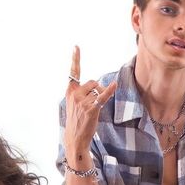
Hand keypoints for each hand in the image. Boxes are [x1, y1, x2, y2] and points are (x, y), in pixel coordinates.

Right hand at [64, 45, 117, 163]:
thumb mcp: (75, 104)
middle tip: (96, 101)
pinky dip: (110, 91)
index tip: (76, 47)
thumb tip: (100, 86)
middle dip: (98, 88)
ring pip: (98, 89)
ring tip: (95, 108)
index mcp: (70, 91)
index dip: (75, 59)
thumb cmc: (77, 120)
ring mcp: (82, 102)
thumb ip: (82, 93)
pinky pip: (103, 96)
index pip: (73, 72)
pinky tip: (115, 85)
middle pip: (93, 82)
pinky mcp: (91, 109)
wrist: (75, 138)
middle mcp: (75, 95)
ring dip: (101, 96)